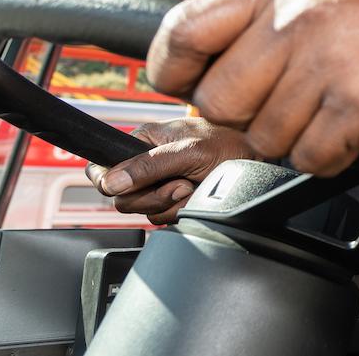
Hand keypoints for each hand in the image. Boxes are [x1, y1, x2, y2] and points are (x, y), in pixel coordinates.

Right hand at [85, 117, 256, 223]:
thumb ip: (150, 166)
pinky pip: (163, 218)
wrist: (257, 162)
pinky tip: (196, 195)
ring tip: (193, 185)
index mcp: (143, 141)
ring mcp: (159, 183)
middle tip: (181, 183)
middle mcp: (146, 162)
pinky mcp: (172, 200)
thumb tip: (111, 182)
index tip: (122, 188)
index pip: (101, 166)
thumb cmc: (230, 145)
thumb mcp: (190, 152)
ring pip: (144, 211)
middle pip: (122, 197)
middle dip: (153, 196)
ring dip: (171, 203)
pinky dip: (181, 210)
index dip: (106, 181)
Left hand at [145, 0, 358, 175]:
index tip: (182, 84)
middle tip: (281, 108)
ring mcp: (327, 70)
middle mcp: (300, 24)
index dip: (172, 67)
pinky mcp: (355, 113)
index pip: (189, 28)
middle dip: (244, 117)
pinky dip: (329, 155)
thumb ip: (277, 18)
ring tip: (335, 111)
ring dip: (294, 138)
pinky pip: (309, 159)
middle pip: (219, 100)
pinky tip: (356, 128)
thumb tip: (219, 59)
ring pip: (264, 138)